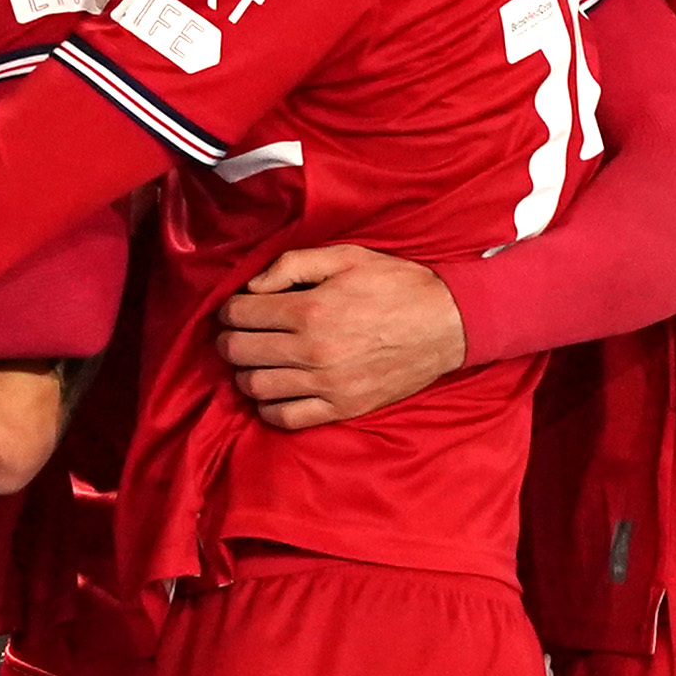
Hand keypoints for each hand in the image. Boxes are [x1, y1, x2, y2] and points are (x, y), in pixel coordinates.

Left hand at [216, 244, 466, 429]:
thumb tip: (251, 287)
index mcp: (310, 310)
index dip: (229, 309)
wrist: (447, 323)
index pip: (239, 314)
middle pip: (240, 351)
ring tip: (257, 359)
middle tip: (238, 332)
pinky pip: (286, 418)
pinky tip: (276, 389)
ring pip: (256, 387)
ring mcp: (327, 385)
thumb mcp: (344, 257)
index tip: (236, 308)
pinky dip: (269, 406)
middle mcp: (313, 351)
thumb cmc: (394, 285)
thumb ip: (291, 266)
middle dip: (230, 339)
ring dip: (246, 372)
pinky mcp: (343, 408)